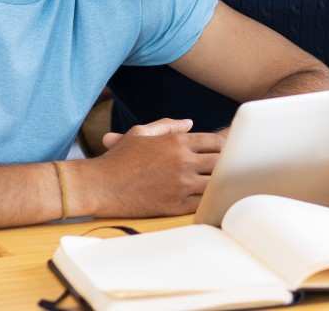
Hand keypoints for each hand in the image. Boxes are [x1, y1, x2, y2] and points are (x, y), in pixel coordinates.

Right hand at [77, 118, 225, 216]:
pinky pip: (202, 204)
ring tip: (222, 185)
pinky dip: (208, 201)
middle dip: (226, 164)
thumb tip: (190, 123)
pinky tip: (210, 200)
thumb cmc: (118, 158)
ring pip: (215, 184)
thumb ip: (167, 126)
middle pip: (221, 162)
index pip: (216, 142)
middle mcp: (183, 162)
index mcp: (177, 142)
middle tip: (230, 168)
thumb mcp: (140, 133)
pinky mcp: (175, 206)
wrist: (99, 185)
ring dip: (220, 184)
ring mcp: (181, 185)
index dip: (225, 146)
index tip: (226, 152)